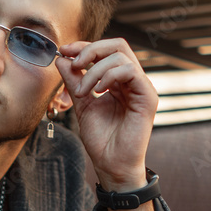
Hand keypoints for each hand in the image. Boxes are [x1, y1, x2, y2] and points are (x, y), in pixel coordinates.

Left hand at [55, 38, 157, 191]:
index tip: (63, 51)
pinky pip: (130, 72)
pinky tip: (98, 90)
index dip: (84, 46)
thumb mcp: (82, 104)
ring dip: (95, 70)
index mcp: (118, 81)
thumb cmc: (101, 140)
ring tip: (83, 91)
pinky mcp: (148, 97)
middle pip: (117, 45)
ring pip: (121, 56)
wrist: (111, 165)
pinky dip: (110, 76)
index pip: (105, 51)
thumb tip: (62, 59)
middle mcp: (132, 81)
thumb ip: (74, 81)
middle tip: (74, 64)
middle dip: (90, 49)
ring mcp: (141, 87)